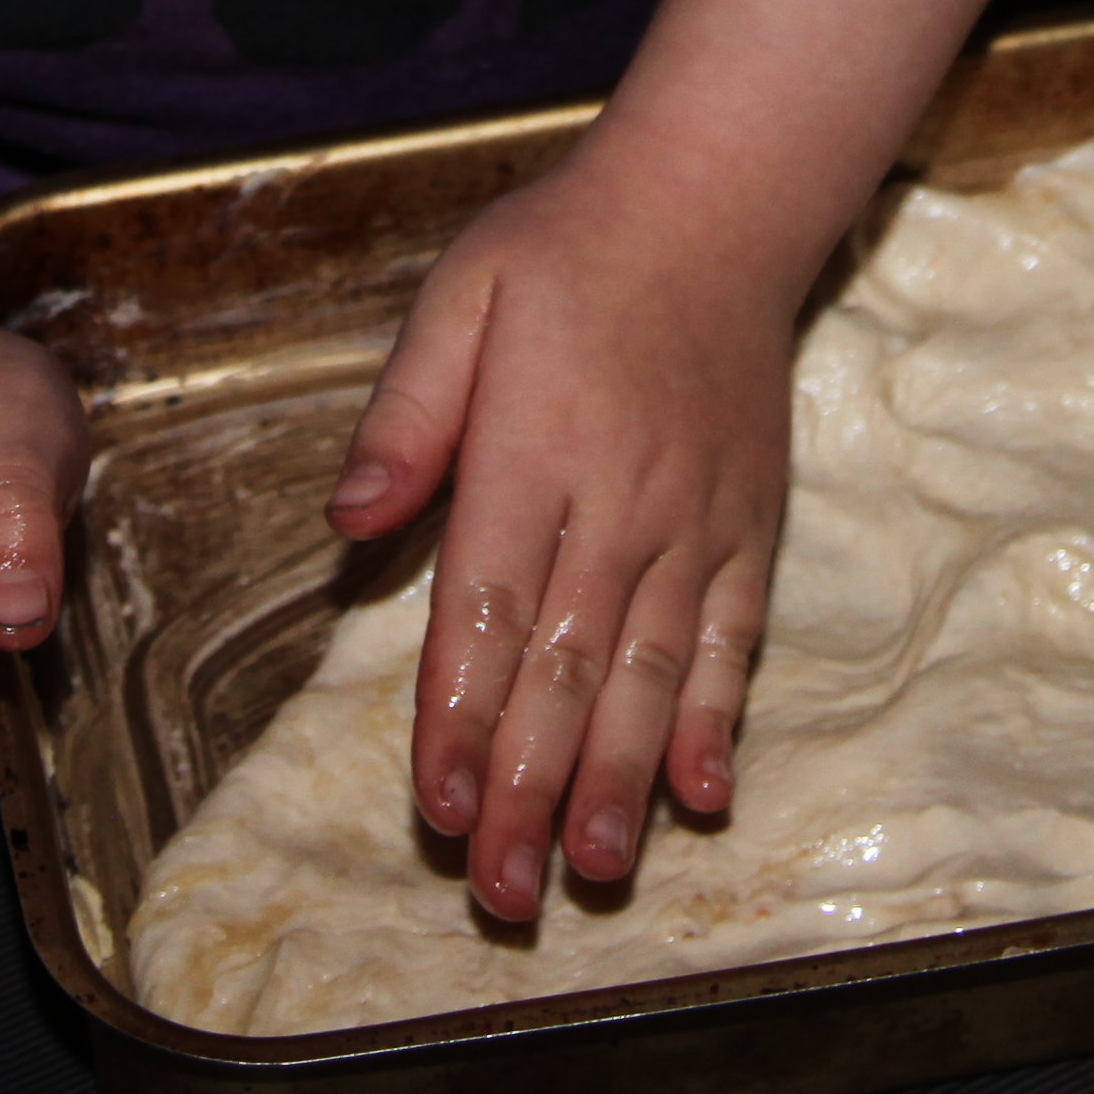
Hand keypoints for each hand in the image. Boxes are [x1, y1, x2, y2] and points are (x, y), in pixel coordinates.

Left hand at [325, 150, 805, 924]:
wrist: (717, 202)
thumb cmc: (567, 251)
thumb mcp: (459, 298)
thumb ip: (405, 416)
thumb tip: (344, 522)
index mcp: (534, 450)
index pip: (486, 608)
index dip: (459, 715)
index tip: (435, 805)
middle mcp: (620, 501)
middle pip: (566, 668)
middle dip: (528, 787)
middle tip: (500, 891)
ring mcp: (694, 520)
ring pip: (653, 673)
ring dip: (623, 779)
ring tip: (595, 871)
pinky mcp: (748, 523)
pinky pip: (737, 637)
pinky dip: (721, 719)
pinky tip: (706, 794)